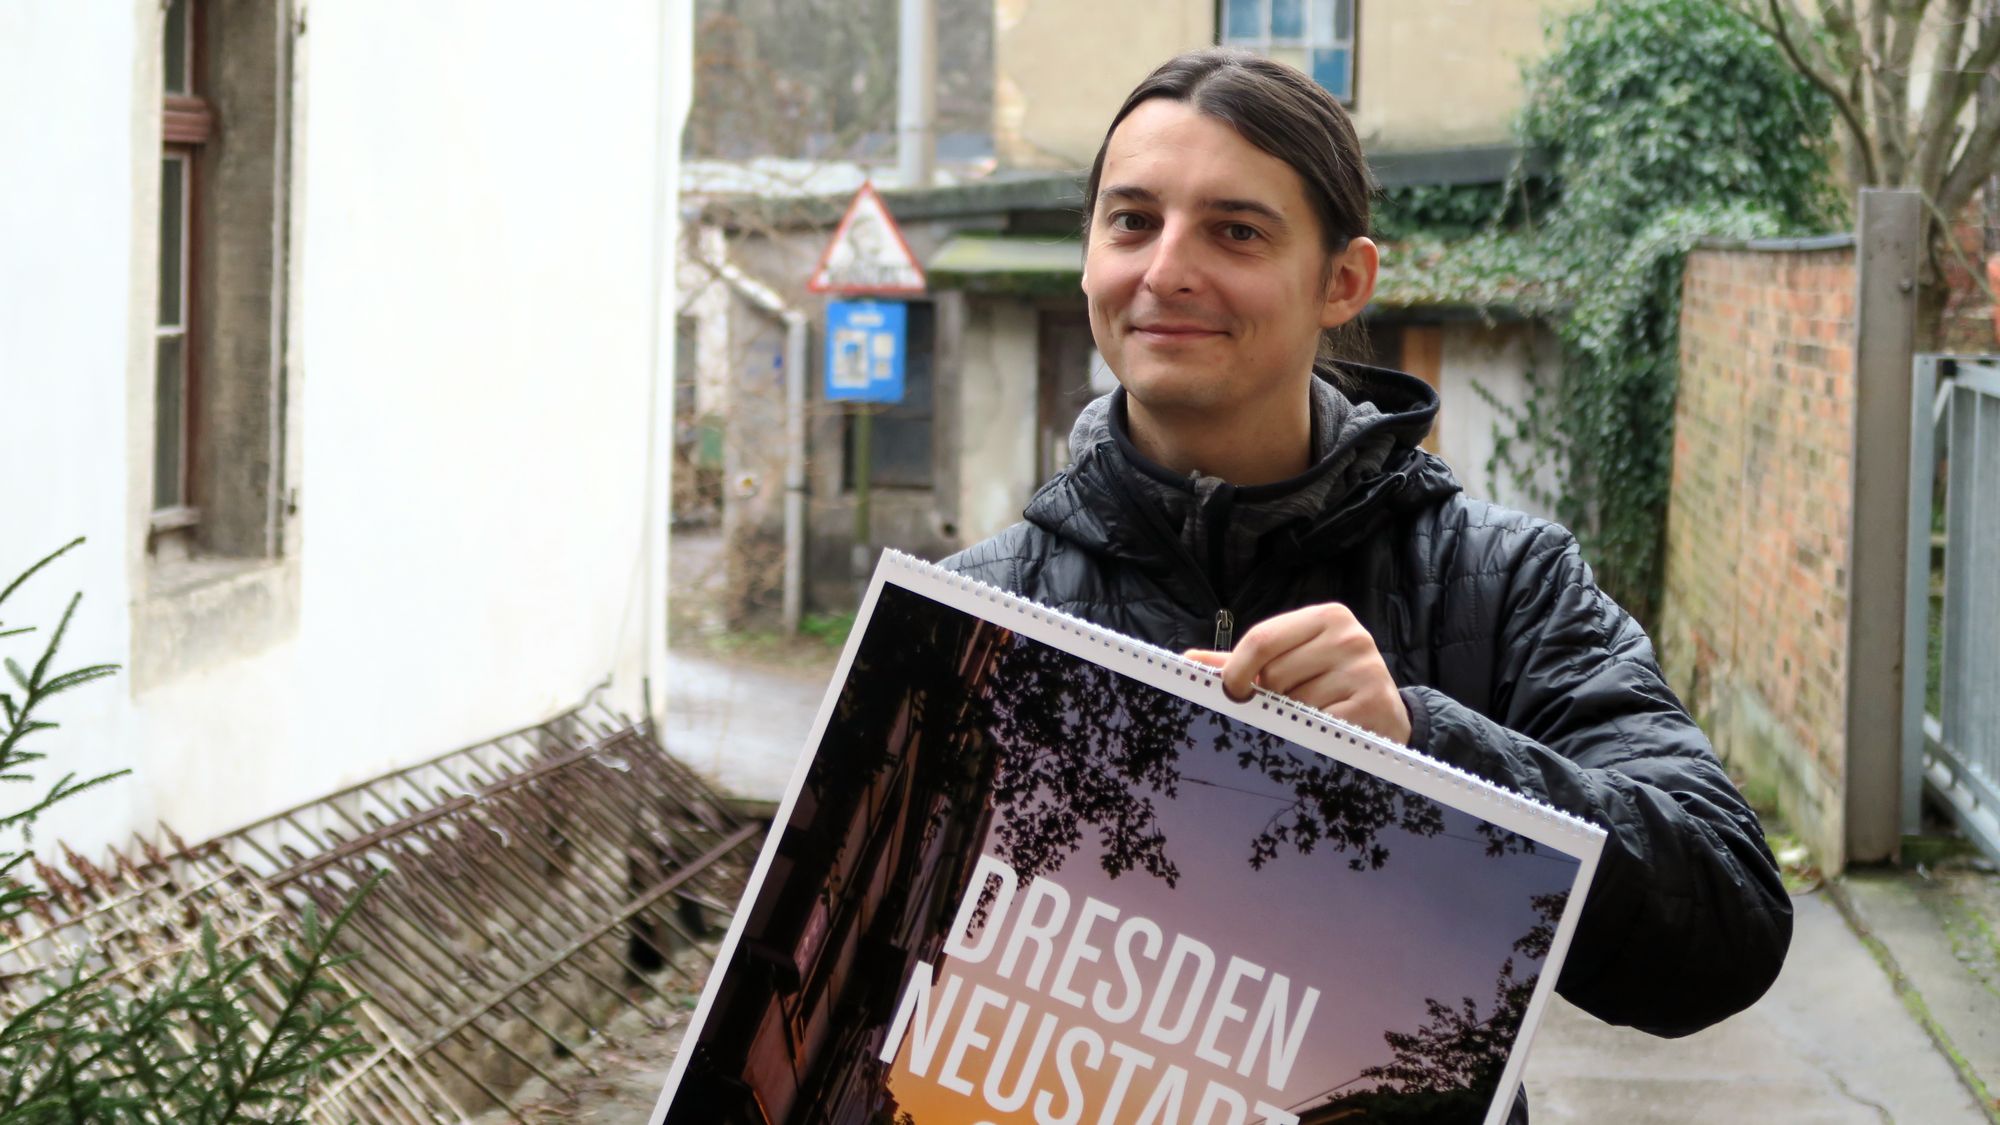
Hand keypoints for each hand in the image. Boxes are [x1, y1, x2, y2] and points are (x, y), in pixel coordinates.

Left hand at [1184, 602, 1411, 743]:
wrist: (1387, 717)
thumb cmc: (1328, 684)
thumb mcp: (1291, 662)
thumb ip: (1243, 660)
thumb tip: (1188, 661)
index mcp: (1327, 617)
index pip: (1262, 638)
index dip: (1237, 669)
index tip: (1231, 691)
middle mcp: (1349, 637)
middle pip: (1275, 674)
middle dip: (1271, 698)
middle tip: (1288, 706)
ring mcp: (1365, 670)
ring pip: (1295, 704)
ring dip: (1293, 719)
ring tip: (1313, 717)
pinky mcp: (1373, 704)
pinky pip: (1318, 726)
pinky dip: (1312, 735)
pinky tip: (1326, 730)